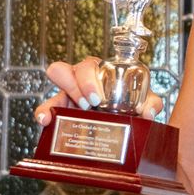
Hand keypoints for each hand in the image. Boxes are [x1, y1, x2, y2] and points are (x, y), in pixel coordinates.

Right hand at [33, 57, 164, 125]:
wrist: (120, 129)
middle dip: (76, 86)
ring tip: (72, 114)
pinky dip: (42, 113)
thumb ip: (151, 104)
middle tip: (91, 105)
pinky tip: (44, 123)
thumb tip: (149, 112)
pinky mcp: (57, 113)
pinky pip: (44, 108)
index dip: (89, 79)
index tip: (98, 98)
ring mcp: (65, 96)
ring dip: (56, 97)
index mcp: (98, 73)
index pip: (86, 65)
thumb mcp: (144, 103)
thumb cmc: (130, 108)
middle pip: (65, 70)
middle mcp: (78, 81)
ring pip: (51, 87)